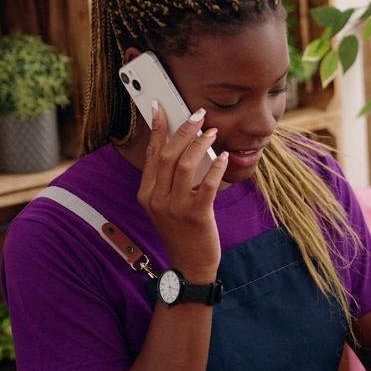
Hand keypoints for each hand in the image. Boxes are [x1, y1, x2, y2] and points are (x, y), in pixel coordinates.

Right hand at [136, 102, 229, 282]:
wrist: (190, 264)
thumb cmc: (181, 230)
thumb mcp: (166, 204)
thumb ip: (169, 180)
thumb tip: (185, 146)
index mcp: (146, 194)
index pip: (151, 154)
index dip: (157, 127)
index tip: (161, 106)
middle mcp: (157, 200)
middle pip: (167, 155)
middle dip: (183, 130)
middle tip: (198, 114)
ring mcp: (175, 209)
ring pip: (185, 166)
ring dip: (200, 145)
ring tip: (212, 132)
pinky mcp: (196, 216)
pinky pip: (206, 185)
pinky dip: (216, 168)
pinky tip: (224, 157)